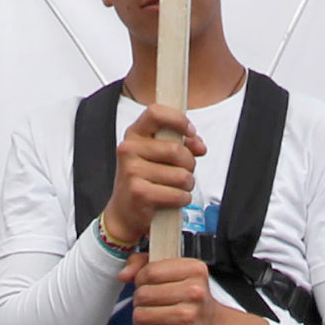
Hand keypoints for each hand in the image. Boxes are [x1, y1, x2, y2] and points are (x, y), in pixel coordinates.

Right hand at [100, 103, 202, 250]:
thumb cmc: (145, 179)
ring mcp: (132, 171)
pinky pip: (177, 194)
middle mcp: (129, 149)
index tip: (190, 132)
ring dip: (187, 184)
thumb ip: (181, 144)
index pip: (155, 112)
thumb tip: (199, 145)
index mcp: (134, 134)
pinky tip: (174, 199)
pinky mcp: (139, 193)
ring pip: (181, 174)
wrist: (125, 212)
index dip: (178, 119)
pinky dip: (182, 199)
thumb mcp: (159, 156)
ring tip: (177, 187)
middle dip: (189, 163)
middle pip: (176, 149)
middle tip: (184, 171)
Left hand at [131, 253, 215, 324]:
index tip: (146, 285)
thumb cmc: (190, 299)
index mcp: (195, 270)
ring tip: (149, 318)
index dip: (140, 279)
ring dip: (139, 318)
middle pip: (143, 294)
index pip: (150, 271)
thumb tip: (124, 274)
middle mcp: (195, 292)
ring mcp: (189, 316)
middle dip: (139, 300)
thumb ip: (145, 263)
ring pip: (141, 314)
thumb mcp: (175, 272)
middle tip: (148, 304)